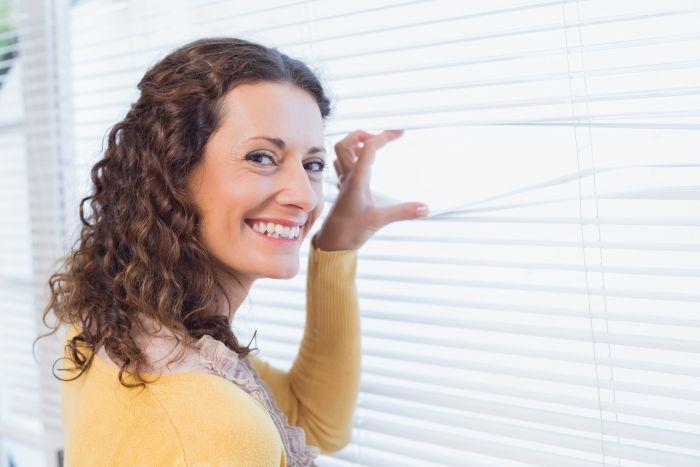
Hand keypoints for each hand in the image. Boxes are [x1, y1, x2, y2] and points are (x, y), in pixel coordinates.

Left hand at [314, 129, 428, 250]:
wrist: (332, 244)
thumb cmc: (350, 231)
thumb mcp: (379, 220)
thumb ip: (403, 213)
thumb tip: (425, 208)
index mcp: (356, 179)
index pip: (368, 148)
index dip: (384, 136)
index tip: (400, 133)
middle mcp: (348, 177)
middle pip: (346, 144)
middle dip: (362, 134)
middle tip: (381, 139)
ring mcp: (344, 183)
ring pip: (341, 154)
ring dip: (355, 145)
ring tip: (372, 148)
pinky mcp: (345, 190)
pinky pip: (343, 166)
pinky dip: (353, 159)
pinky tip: (365, 165)